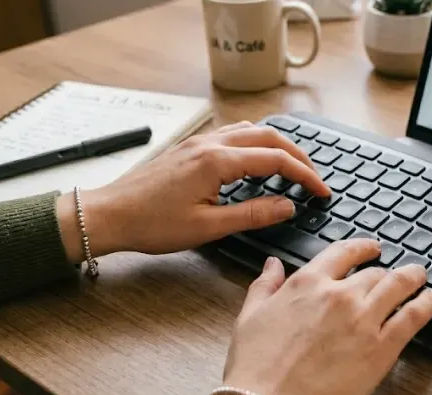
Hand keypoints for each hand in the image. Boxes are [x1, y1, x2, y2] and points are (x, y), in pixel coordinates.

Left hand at [56, 121, 330, 262]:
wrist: (109, 215)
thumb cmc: (152, 224)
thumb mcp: (208, 227)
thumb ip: (253, 214)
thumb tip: (288, 206)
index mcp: (217, 161)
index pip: (276, 160)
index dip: (305, 175)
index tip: (322, 191)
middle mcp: (210, 144)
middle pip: (269, 136)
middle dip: (298, 155)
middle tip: (314, 178)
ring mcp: (199, 143)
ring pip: (251, 130)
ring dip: (277, 145)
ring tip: (292, 167)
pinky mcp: (191, 148)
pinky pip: (233, 134)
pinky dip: (256, 143)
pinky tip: (256, 162)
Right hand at [196, 239, 431, 394]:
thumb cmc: (255, 369)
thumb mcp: (250, 316)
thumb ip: (265, 285)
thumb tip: (273, 265)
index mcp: (307, 283)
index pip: (343, 253)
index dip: (363, 248)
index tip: (373, 248)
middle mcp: (339, 295)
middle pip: (374, 273)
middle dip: (387, 271)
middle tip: (398, 273)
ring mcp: (364, 320)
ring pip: (398, 286)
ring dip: (413, 278)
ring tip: (421, 278)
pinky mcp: (382, 348)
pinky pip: (413, 316)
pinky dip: (427, 304)